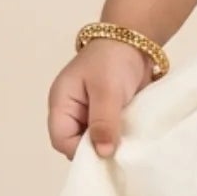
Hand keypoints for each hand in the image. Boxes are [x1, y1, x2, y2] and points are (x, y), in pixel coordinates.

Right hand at [47, 39, 154, 159]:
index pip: (61, 140)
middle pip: (76, 144)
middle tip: (120, 155)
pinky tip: (131, 142)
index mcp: (62, 104)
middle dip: (96, 151)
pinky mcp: (106, 115)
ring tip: (128, 149)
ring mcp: (89, 114)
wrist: (135, 41)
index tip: (106, 155)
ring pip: (94, 141)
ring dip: (109, 145)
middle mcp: (72, 112)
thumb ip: (103, 122)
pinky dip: (118, 138)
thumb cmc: (113, 60)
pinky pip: (108, 134)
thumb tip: (102, 154)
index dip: (81, 151)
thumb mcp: (107, 91)